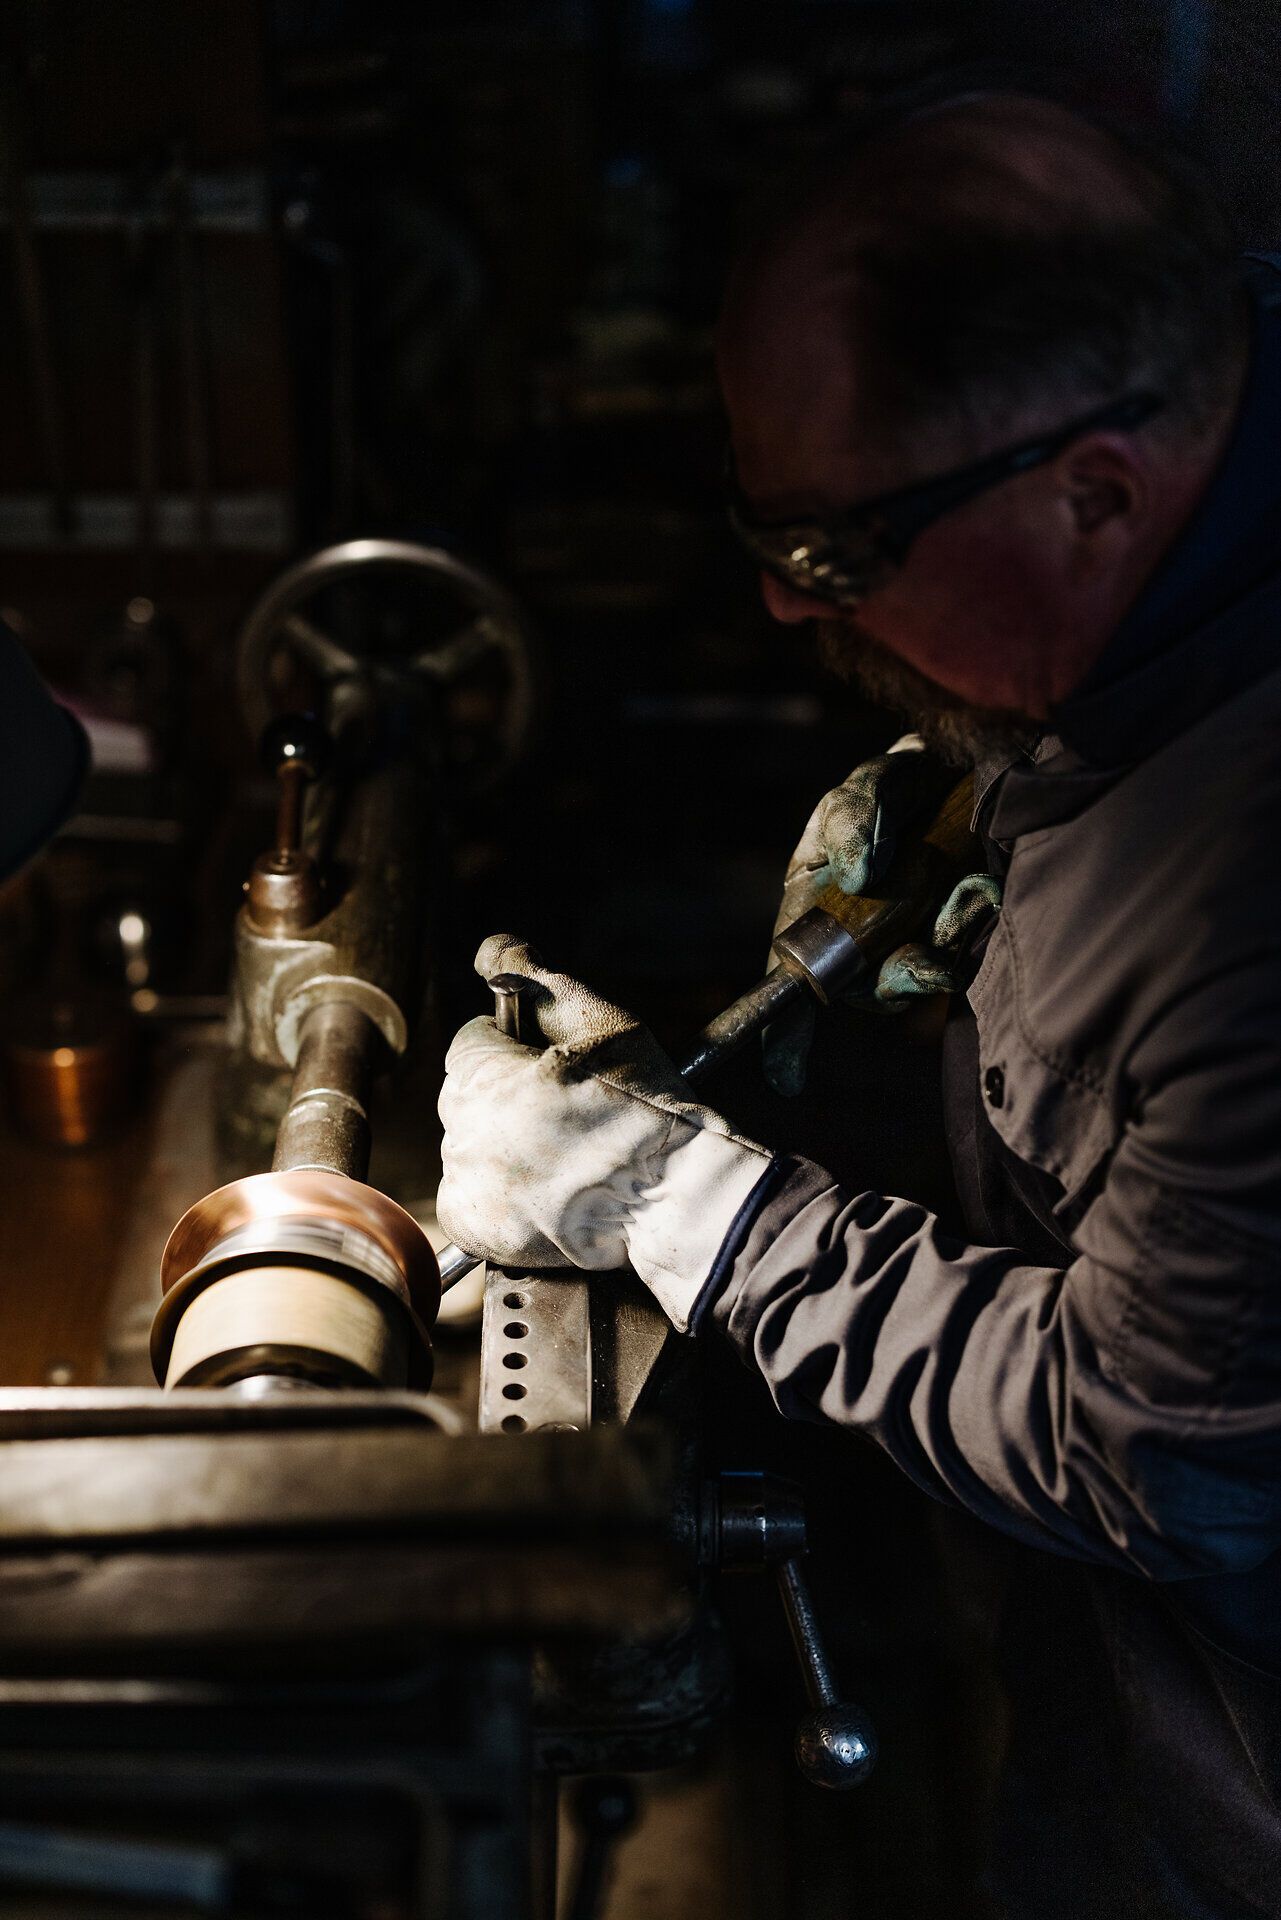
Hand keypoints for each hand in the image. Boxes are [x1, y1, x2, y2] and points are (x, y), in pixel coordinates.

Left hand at [436, 935, 773, 1329]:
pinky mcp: (478, 1229)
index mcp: (485, 1077)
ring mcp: (469, 1186)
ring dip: (501, 1141)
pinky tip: (543, 1183)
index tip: (550, 1065)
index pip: (471, 1043)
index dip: (513, 1048)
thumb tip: (490, 951)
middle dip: (503, 1093)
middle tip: (561, 1108)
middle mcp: (465, 1134)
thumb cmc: (643, 1105)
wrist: (674, 1195)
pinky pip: (469, 1196)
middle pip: (466, 1094)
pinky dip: (497, 1190)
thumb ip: (536, 977)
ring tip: (560, 1149)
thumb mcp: (599, 1020)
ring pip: (468, 1145)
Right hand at [765, 737, 1000, 1095]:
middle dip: (903, 977)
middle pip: (867, 988)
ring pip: (921, 973)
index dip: (781, 1032)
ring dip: (948, 941)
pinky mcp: (956, 935)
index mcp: (812, 908)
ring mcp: (909, 938)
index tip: (788, 1079)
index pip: (788, 976)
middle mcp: (857, 937)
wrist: (966, 769)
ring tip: (972, 889)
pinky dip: (974, 924)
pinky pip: (963, 953)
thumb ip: (855, 819)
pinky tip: (983, 884)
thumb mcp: (867, 788)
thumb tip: (859, 875)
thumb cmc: (897, 785)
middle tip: (933, 960)